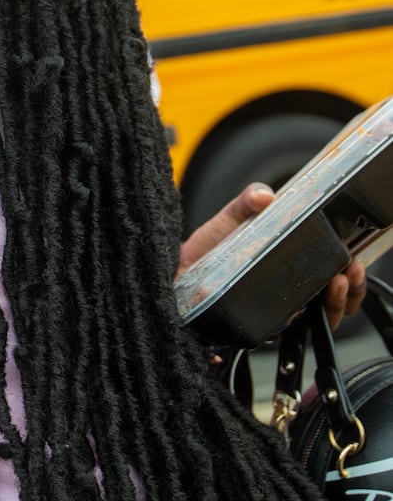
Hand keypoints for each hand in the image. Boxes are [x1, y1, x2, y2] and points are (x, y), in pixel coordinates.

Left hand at [178, 183, 367, 328]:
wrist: (173, 275)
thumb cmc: (204, 251)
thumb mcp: (229, 220)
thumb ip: (247, 202)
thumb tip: (265, 195)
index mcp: (286, 263)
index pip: (331, 271)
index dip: (349, 269)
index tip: (353, 257)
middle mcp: (287, 290)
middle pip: (336, 297)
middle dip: (352, 286)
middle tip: (350, 270)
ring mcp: (278, 310)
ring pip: (324, 316)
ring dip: (340, 302)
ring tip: (337, 282)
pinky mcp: (262, 324)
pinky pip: (296, 330)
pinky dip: (311, 317)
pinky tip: (309, 303)